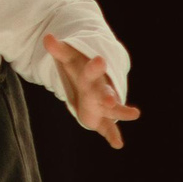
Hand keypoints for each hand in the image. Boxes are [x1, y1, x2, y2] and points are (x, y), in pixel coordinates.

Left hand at [42, 35, 140, 149]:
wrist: (95, 77)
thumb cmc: (79, 68)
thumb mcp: (68, 58)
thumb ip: (59, 50)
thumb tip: (47, 37)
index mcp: (91, 75)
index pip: (91, 71)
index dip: (94, 67)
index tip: (99, 61)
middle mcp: (100, 90)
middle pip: (104, 93)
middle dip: (107, 96)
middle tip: (111, 100)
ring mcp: (103, 105)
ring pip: (113, 110)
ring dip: (121, 113)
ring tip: (135, 114)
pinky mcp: (102, 118)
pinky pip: (108, 128)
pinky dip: (113, 135)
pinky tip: (118, 144)